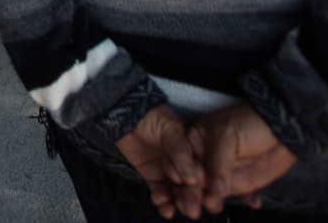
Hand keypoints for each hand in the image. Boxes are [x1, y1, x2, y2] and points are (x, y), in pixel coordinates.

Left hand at [116, 105, 204, 219]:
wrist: (125, 117)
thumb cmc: (152, 117)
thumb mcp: (170, 129)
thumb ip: (180, 151)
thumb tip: (193, 177)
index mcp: (192, 150)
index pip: (200, 169)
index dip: (202, 182)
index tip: (202, 193)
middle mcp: (182, 163)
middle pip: (190, 184)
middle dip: (191, 197)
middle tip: (192, 209)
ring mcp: (167, 171)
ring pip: (176, 191)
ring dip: (177, 202)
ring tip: (176, 209)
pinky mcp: (152, 177)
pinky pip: (159, 192)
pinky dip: (162, 201)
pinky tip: (164, 208)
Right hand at [187, 103, 297, 213]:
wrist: (280, 126)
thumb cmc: (250, 121)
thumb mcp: (227, 136)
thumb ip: (218, 163)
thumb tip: (212, 190)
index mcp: (195, 142)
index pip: (183, 164)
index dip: (183, 177)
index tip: (189, 187)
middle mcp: (205, 159)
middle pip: (193, 182)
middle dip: (192, 196)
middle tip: (193, 208)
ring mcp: (222, 173)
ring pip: (211, 194)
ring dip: (212, 203)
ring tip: (217, 205)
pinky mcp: (240, 182)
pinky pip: (238, 197)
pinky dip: (244, 202)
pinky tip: (251, 201)